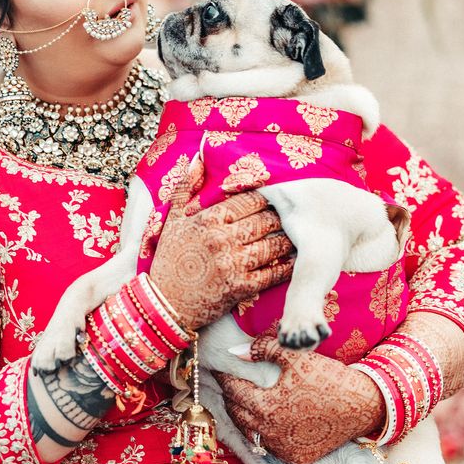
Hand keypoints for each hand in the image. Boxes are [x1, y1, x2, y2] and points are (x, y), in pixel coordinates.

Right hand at [150, 157, 293, 330]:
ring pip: (273, 245)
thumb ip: (186, 188)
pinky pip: (273, 273)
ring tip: (300, 235)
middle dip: (283, 217)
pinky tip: (296, 261)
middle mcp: (223, 239)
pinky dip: (287, 266)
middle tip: (297, 215)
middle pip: (266, 221)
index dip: (269, 198)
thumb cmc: (169, 260)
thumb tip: (198, 159)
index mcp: (209, 219)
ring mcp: (233, 264)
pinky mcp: (241, 288)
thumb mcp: (171, 220)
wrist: (163, 303)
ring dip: (289, 239)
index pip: (250, 200)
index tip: (279, 198)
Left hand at [213, 333, 385, 463]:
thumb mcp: (295, 358)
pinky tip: (264, 420)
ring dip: (243, 417)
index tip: (219, 369)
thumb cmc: (328, 378)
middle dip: (230, 397)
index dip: (224, 378)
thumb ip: (263, 351)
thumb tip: (234, 352)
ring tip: (243, 402)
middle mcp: (270, 433)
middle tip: (228, 384)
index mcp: (265, 407)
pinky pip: (269, 446)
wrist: (363, 405)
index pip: (233, 391)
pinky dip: (263, 433)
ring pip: (250, 433)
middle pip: (237, 414)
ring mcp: (283, 449)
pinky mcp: (296, 457)